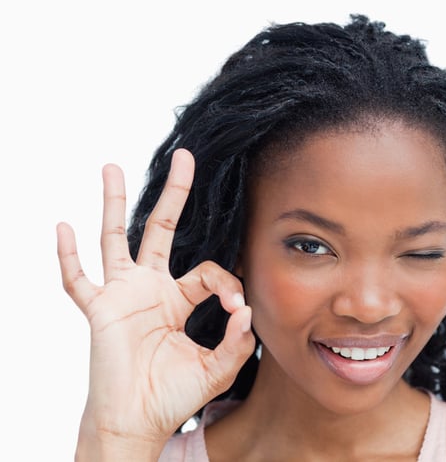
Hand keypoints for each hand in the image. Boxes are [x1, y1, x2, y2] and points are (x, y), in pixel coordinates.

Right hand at [57, 149, 254, 455]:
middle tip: (186, 157)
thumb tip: (247, 309)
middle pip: (162, 229)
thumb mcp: (217, 368)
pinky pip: (78, 281)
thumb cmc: (173, 395)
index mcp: (179, 298)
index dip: (227, 281)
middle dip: (175, 195)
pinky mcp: (100, 312)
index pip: (208, 270)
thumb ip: (237, 341)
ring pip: (116, 239)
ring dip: (115, 204)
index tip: (237, 305)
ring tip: (112, 167)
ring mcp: (122, 296)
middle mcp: (150, 289)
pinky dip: (68, 257)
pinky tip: (63, 227)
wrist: (138, 423)